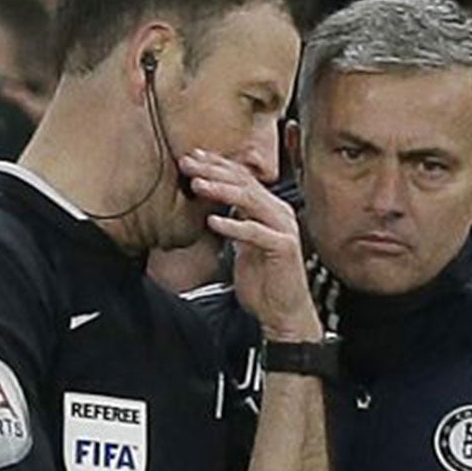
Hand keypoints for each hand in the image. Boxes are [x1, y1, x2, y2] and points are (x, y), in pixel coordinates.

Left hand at [182, 151, 321, 342]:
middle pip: (244, 183)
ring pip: (250, 200)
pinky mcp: (283, 248)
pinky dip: (233, 225)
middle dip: (213, 170)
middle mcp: (279, 213)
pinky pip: (255, 232)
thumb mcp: (243, 247)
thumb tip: (214, 210)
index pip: (241, 179)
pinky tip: (212, 222)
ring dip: (221, 190)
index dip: (216, 166)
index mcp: (270, 210)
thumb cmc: (263, 283)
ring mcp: (283, 229)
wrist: (283, 313)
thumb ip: (234, 224)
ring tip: (197, 184)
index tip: (191, 157)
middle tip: (188, 162)